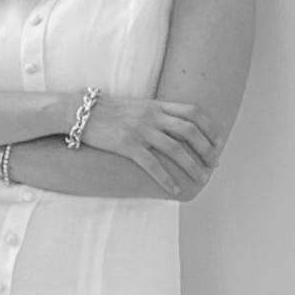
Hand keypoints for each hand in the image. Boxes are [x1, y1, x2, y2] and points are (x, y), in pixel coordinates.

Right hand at [78, 94, 222, 196]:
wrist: (77, 112)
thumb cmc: (103, 111)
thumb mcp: (133, 106)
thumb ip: (152, 113)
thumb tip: (168, 126)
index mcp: (155, 105)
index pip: (192, 112)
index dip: (209, 127)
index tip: (218, 141)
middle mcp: (152, 116)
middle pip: (189, 131)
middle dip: (206, 148)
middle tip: (214, 163)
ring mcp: (140, 130)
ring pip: (176, 149)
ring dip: (192, 165)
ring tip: (200, 178)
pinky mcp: (127, 145)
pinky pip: (152, 165)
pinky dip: (166, 179)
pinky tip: (174, 189)